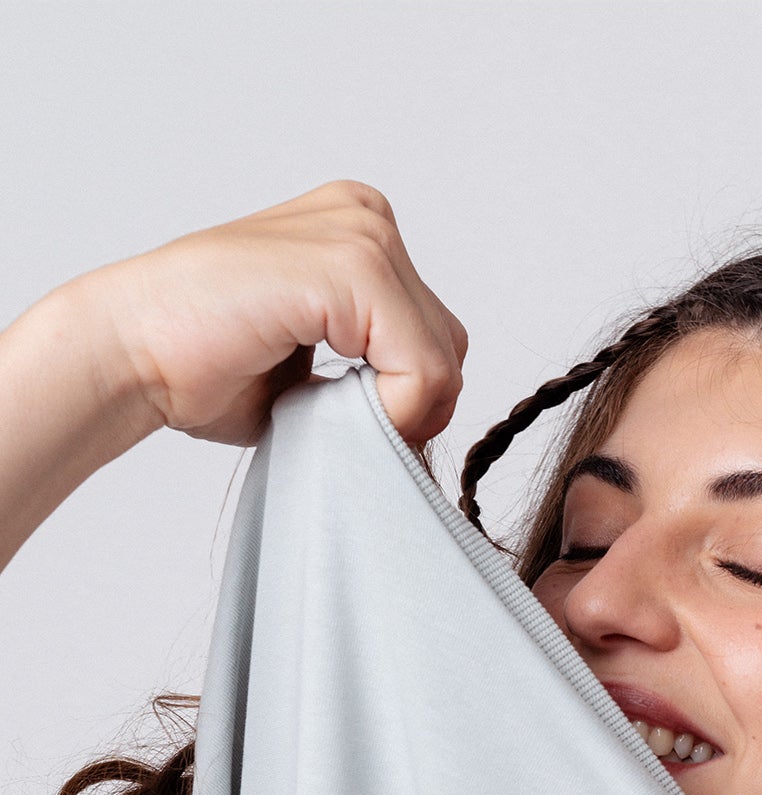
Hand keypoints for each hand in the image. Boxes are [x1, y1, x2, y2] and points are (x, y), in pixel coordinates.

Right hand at [77, 180, 466, 447]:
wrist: (133, 352)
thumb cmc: (206, 367)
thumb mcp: (319, 368)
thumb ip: (376, 374)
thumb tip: (433, 412)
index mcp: (359, 233)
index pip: (436, 335)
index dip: (408, 401)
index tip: (351, 420)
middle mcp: (367, 218)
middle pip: (448, 345)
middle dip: (410, 408)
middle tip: (343, 428)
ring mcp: (362, 234)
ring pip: (442, 360)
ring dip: (397, 412)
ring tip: (328, 415)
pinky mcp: (352, 267)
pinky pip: (422, 367)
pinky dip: (392, 410)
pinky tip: (329, 405)